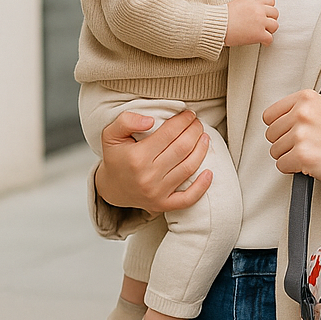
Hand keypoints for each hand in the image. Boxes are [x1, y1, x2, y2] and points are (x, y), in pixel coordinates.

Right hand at [94, 109, 212, 211]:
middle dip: (194, 131)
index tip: (189, 114)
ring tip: (204, 137)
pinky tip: (210, 172)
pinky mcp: (163, 205)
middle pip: (182, 148)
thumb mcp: (111, 134)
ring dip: (201, 150)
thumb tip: (151, 120)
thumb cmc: (116, 158)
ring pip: (189, 167)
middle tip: (197, 123)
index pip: (169, 133)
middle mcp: (148, 176)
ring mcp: (157, 193)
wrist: (111, 188)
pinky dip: (202, 187)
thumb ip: (126, 121)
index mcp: (137, 157)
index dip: (183, 121)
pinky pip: (188, 198)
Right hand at [225, 0, 278, 46]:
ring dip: (269, 30)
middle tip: (264, 24)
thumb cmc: (222, 16)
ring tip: (263, 32)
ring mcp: (260, 21)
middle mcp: (259, 9)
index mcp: (254, 0)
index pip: (271, 1)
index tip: (266, 13)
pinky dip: (266, 41)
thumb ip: (251, 5)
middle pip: (275, 13)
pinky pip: (270, 38)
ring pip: (275, 25)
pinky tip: (262, 41)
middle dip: (270, 19)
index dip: (269, 8)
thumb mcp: (239, 3)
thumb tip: (258, 10)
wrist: (215, 25)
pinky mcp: (258, 34)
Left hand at [262, 90, 320, 187]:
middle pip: (270, 134)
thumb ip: (301, 107)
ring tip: (309, 152)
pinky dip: (293, 169)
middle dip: (284, 143)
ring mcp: (302, 134)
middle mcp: (303, 113)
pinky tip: (309, 163)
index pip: (269, 115)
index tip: (292, 131)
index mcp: (307, 98)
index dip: (279, 127)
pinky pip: (281, 165)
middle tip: (305, 144)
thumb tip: (278, 116)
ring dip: (289, 156)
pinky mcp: (303, 155)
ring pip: (274, 151)